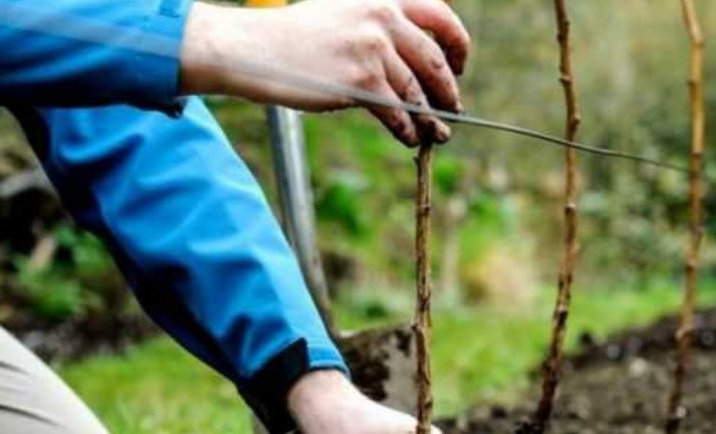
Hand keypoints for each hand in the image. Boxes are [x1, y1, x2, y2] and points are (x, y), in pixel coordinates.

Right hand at [180, 0, 470, 145]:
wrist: (255, 49)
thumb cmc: (294, 37)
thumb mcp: (342, 14)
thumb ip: (377, 26)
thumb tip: (412, 63)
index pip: (439, 16)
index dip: (457, 43)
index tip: (460, 64)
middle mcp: (382, 18)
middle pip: (434, 59)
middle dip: (449, 88)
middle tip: (453, 107)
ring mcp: (373, 48)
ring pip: (417, 91)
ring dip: (430, 117)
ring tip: (435, 133)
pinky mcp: (361, 80)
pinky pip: (398, 111)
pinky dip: (407, 129)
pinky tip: (409, 138)